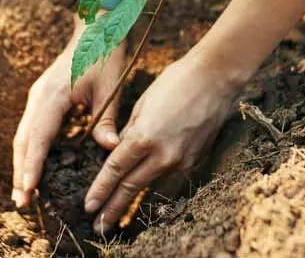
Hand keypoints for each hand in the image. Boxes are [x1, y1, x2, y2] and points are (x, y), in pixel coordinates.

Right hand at [12, 21, 126, 207]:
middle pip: (23, 140)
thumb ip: (107, 120)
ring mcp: (37, 98)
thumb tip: (110, 149)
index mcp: (53, 95)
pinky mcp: (41, 100)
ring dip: (22, 164)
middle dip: (21, 172)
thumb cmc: (105, 55)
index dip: (32, 164)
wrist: (96, 28)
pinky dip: (30, 152)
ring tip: (23, 194)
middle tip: (21, 203)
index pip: (39, 136)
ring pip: (24, 137)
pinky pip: (31, 130)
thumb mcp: (111, 87)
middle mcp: (39, 98)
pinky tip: (33, 171)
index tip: (29, 189)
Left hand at [83, 52, 238, 232]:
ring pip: (151, 187)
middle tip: (98, 227)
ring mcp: (182, 159)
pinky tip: (146, 197)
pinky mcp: (195, 159)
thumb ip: (129, 133)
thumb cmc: (175, 82)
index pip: (116, 170)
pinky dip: (156, 188)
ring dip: (133, 204)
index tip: (88, 206)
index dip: (100, 190)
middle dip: (112, 208)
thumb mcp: (143, 104)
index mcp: (144, 136)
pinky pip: (170, 178)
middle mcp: (164, 154)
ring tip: (118, 219)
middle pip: (131, 187)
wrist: (216, 78)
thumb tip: (118, 151)